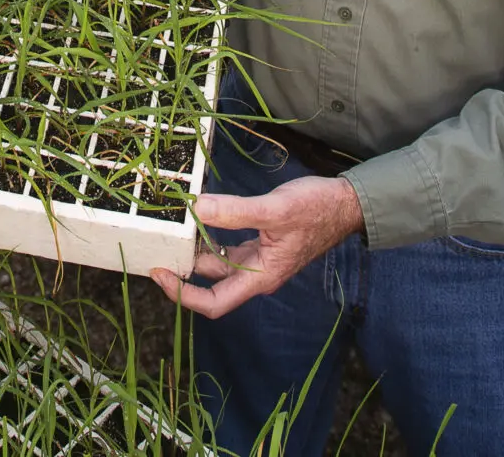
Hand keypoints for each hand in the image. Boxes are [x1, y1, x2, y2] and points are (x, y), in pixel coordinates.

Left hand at [150, 176, 364, 318]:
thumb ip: (235, 211)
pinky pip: (229, 246)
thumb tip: (196, 208)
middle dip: (184, 268)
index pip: (214, 302)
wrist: (346, 202)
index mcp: (260, 277)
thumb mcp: (274, 210)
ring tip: (171, 229)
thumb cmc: (316, 210)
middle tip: (157, 247)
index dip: (184, 295)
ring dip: (196, 249)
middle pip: (212, 282)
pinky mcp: (262, 242)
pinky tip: (199, 216)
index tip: (160, 275)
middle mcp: (257, 274)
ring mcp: (259, 259)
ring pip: (219, 262)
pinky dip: (212, 234)